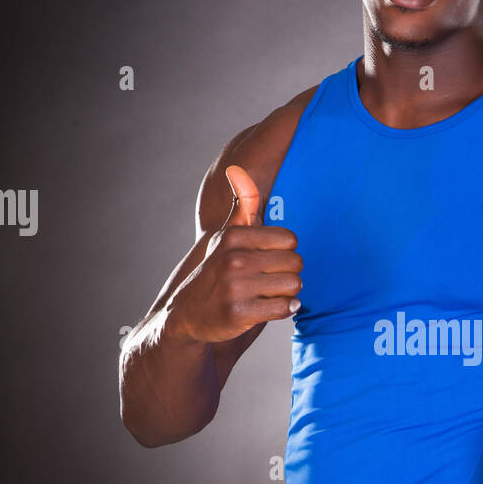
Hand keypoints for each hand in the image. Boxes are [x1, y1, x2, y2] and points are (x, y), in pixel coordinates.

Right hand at [167, 164, 302, 343]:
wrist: (186, 315)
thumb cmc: (216, 272)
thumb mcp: (226, 237)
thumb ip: (242, 204)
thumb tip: (236, 167)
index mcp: (233, 236)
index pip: (289, 239)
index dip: (284, 253)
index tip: (267, 261)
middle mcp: (233, 259)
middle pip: (295, 263)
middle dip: (288, 274)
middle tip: (268, 280)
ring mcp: (234, 287)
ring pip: (293, 286)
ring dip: (287, 293)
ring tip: (268, 294)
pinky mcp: (238, 314)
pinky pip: (284, 308)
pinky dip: (283, 310)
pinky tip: (269, 308)